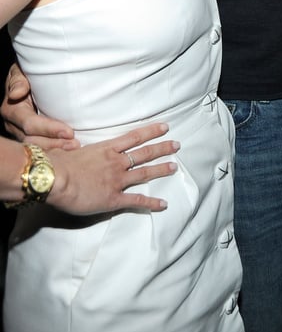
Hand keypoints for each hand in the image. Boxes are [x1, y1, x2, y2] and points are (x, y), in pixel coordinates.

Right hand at [3, 62, 78, 148]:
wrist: (26, 76)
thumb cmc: (26, 71)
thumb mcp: (20, 70)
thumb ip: (18, 80)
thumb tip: (17, 93)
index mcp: (11, 109)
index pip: (30, 124)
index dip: (49, 129)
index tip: (69, 132)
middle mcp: (13, 125)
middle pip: (33, 140)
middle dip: (55, 143)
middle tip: (75, 144)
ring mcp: (20, 133)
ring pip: (37, 147)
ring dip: (57, 149)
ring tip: (75, 148)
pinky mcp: (31, 136)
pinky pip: (41, 147)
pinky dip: (56, 149)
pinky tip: (70, 150)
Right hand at [47, 123, 179, 213]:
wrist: (55, 178)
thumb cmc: (58, 162)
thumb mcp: (71, 149)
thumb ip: (80, 148)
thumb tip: (75, 145)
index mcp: (107, 148)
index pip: (135, 137)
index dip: (151, 131)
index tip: (164, 127)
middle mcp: (116, 162)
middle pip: (145, 153)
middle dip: (162, 148)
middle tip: (176, 145)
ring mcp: (117, 180)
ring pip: (145, 173)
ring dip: (161, 169)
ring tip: (174, 166)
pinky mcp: (114, 198)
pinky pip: (136, 201)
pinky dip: (151, 203)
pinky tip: (163, 204)